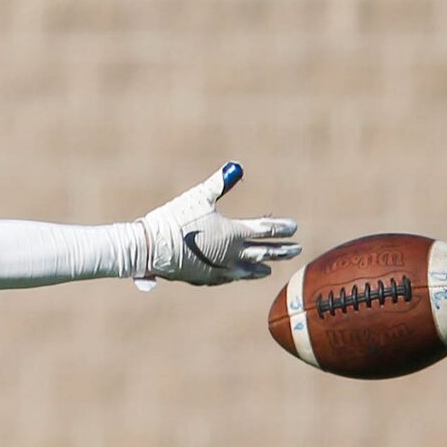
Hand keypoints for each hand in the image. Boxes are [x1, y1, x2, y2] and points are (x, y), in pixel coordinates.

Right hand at [137, 162, 299, 285]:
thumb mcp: (199, 197)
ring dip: (260, 269)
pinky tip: (237, 275)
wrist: (150, 248)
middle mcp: (231, 255)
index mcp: (234, 233)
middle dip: (281, 251)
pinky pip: (227, 278)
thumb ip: (220, 183)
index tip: (294, 228)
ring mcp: (218, 270)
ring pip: (246, 271)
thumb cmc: (175, 219)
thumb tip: (235, 167)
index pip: (266, 230)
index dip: (282, 228)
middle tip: (296, 250)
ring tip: (269, 270)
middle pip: (263, 253)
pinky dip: (237, 276)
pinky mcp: (204, 279)